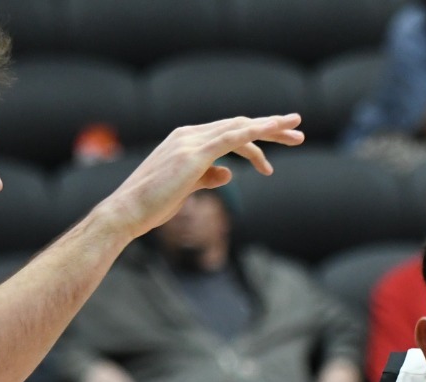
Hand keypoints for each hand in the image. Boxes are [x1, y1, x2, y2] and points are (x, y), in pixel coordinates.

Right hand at [94, 115, 303, 237]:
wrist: (127, 212)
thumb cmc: (152, 205)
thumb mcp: (186, 188)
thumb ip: (207, 177)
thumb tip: (228, 173)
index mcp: (185, 140)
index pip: (228, 132)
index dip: (255, 138)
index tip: (275, 152)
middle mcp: (188, 134)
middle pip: (238, 125)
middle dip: (271, 128)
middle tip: (299, 133)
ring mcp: (190, 141)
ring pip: (239, 127)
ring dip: (271, 129)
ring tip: (297, 136)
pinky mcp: (193, 153)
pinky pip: (231, 137)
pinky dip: (255, 132)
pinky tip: (273, 133)